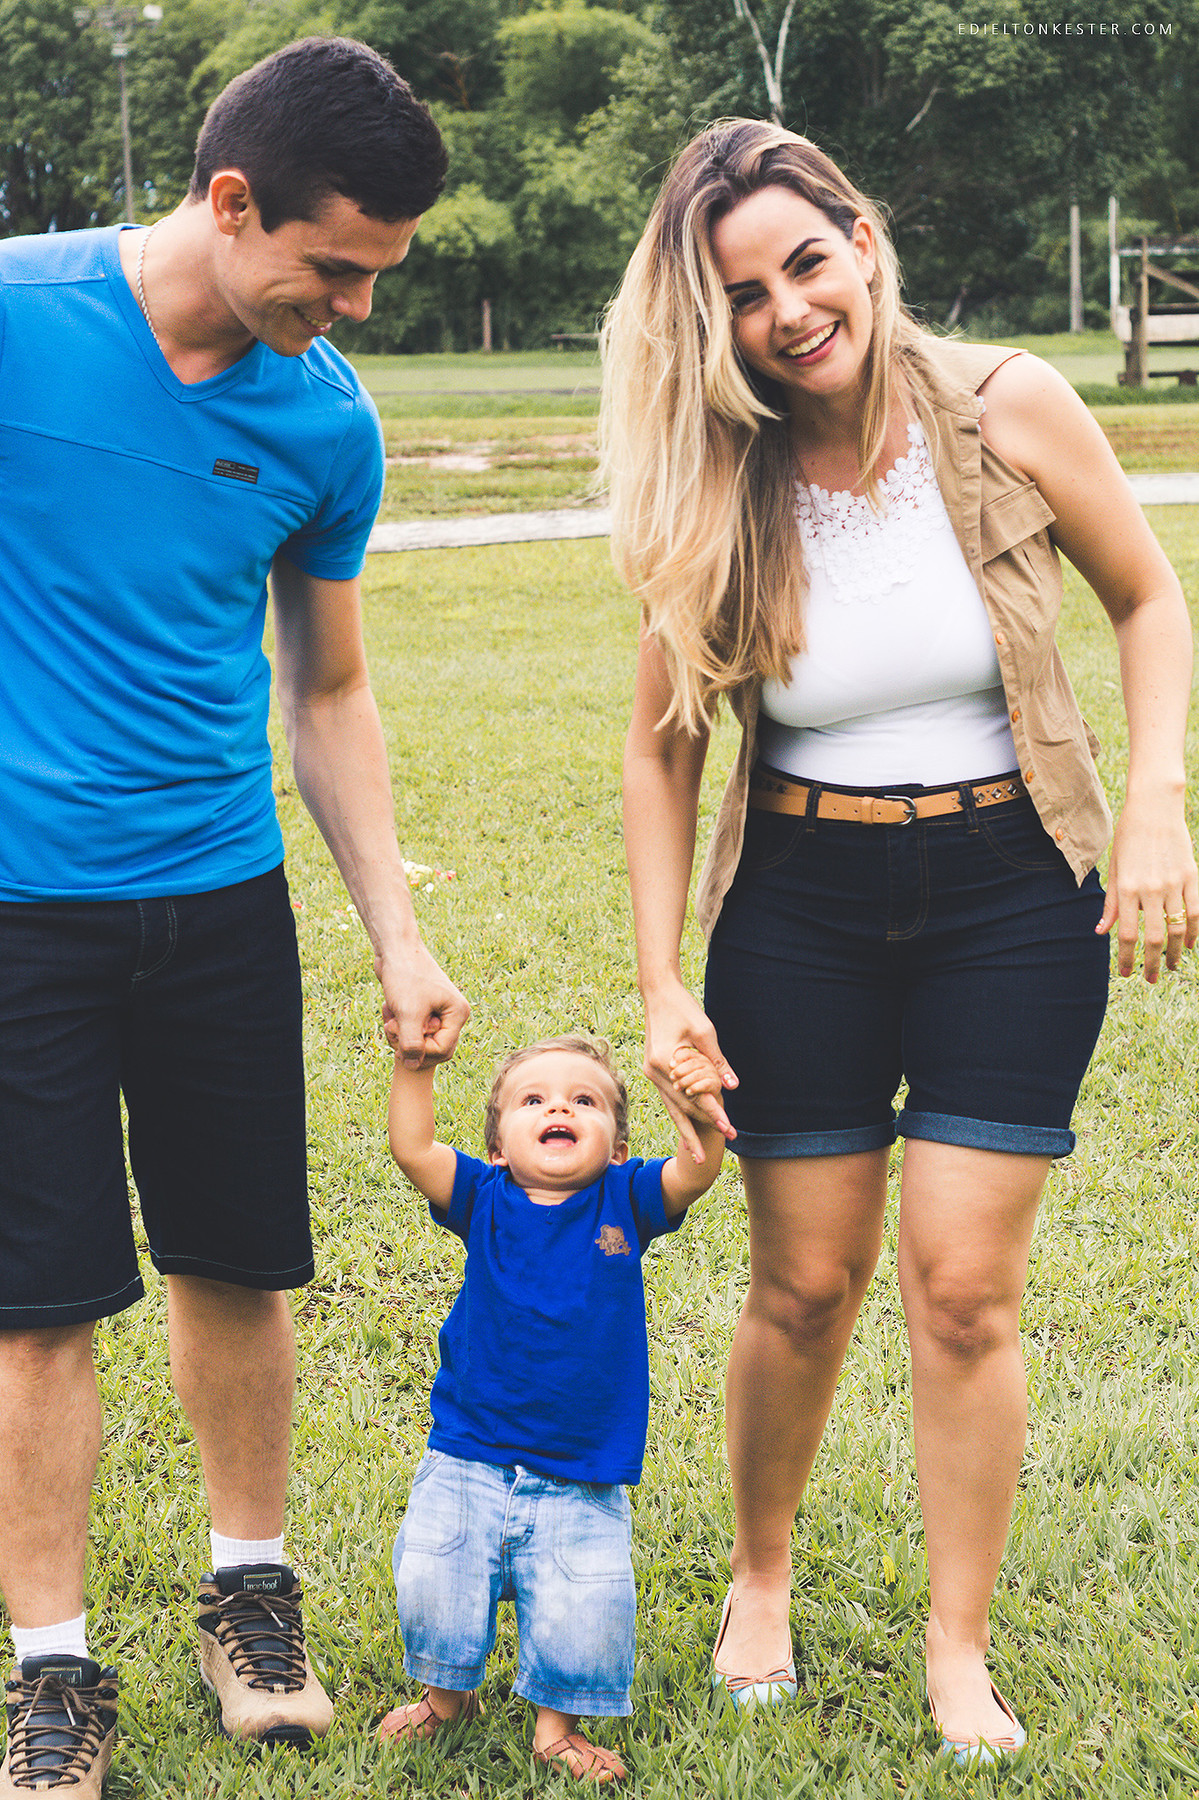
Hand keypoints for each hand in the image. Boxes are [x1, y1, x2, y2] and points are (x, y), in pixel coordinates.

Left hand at [378, 943, 470, 1066]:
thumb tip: (414, 1067)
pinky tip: (388, 1009)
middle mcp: (453, 1014)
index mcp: (458, 1014)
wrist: (395, 949)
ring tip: (389, 1016)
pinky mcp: (424, 1008)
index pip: (442, 1050)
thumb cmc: (405, 976)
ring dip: (400, 1034)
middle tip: (392, 1027)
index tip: (398, 1037)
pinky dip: (398, 1024)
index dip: (419, 1052)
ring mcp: (439, 1011)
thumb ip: (412, 1044)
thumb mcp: (408, 1014)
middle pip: (433, 1048)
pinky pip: (412, 1029)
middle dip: (409, 1043)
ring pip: (420, 1040)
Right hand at [643, 981, 737, 1162]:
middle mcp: (654, 1072)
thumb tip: (733, 1087)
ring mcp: (651, 1073)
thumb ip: (717, 1062)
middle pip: (681, 1108)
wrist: (657, 993)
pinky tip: (687, 1131)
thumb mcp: (705, 1032)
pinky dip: (678, 1115)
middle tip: (723, 1143)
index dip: (713, 1112)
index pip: (694, 1095)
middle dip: (702, 1129)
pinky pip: (668, 1099)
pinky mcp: (653, 1071)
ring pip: (671, 1108)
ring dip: (686, 1130)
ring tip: (698, 1154)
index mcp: (665, 1062)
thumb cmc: (684, 1008)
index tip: (729, 1129)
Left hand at [1097, 803, 1198, 981]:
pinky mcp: (1192, 876)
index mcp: (1127, 888)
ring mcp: (1174, 883)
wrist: (1154, 808)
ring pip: (1178, 928)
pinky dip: (1194, 932)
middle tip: (1150, 979)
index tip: (1124, 973)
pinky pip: (1196, 911)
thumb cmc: (1128, 838)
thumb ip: (1110, 903)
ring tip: (1170, 966)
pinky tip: (1189, 945)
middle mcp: (1151, 889)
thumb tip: (1101, 932)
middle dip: (1152, 963)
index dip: (1125, 957)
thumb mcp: (1114, 869)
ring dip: (1174, 952)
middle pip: (1154, 937)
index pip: (1126, 933)